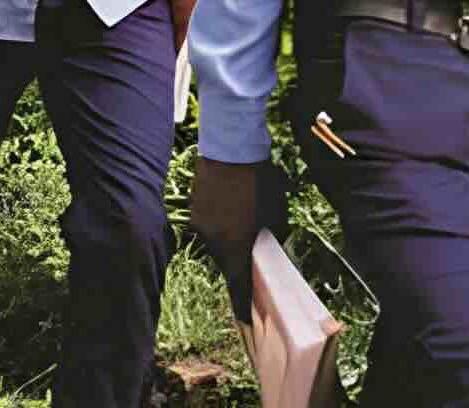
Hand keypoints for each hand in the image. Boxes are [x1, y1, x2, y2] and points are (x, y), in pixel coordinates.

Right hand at [190, 156, 284, 322]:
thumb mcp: (274, 210)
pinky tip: (230, 203)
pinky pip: (208, 225)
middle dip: (238, 258)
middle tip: (252, 245)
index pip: (238, 285)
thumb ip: (271, 233)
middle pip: (226, 262)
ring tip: (242, 215)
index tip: (245, 322)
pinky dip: (219, 222)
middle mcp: (214, 240)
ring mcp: (201, 225)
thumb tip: (269, 243)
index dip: (242, 306)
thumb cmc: (258, 178)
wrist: (230, 145)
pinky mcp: (194, 210)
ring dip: (229, 237)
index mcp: (235, 244)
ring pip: (217, 243)